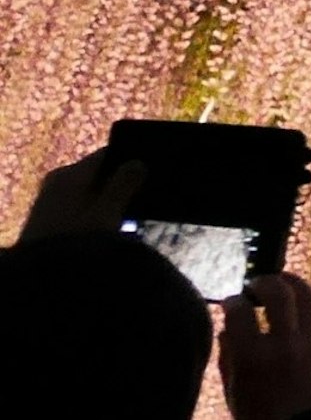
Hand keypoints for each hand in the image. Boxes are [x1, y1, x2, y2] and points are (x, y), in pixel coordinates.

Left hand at [19, 147, 146, 239]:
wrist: (38, 279)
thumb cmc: (76, 240)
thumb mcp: (107, 212)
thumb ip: (124, 184)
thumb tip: (138, 162)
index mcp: (69, 173)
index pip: (106, 155)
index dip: (129, 161)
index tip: (149, 172)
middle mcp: (55, 183)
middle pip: (95, 176)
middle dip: (117, 185)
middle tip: (142, 198)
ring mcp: (46, 204)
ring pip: (85, 195)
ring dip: (104, 204)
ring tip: (127, 219)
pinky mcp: (42, 226)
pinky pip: (75, 212)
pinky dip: (90, 217)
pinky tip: (105, 232)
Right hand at [219, 270, 310, 419]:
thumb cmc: (261, 416)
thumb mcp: (234, 392)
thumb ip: (228, 357)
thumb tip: (226, 328)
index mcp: (253, 357)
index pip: (239, 312)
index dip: (232, 301)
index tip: (231, 301)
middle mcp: (284, 343)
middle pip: (278, 293)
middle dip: (263, 282)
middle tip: (255, 285)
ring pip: (307, 293)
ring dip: (291, 281)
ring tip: (280, 283)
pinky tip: (301, 296)